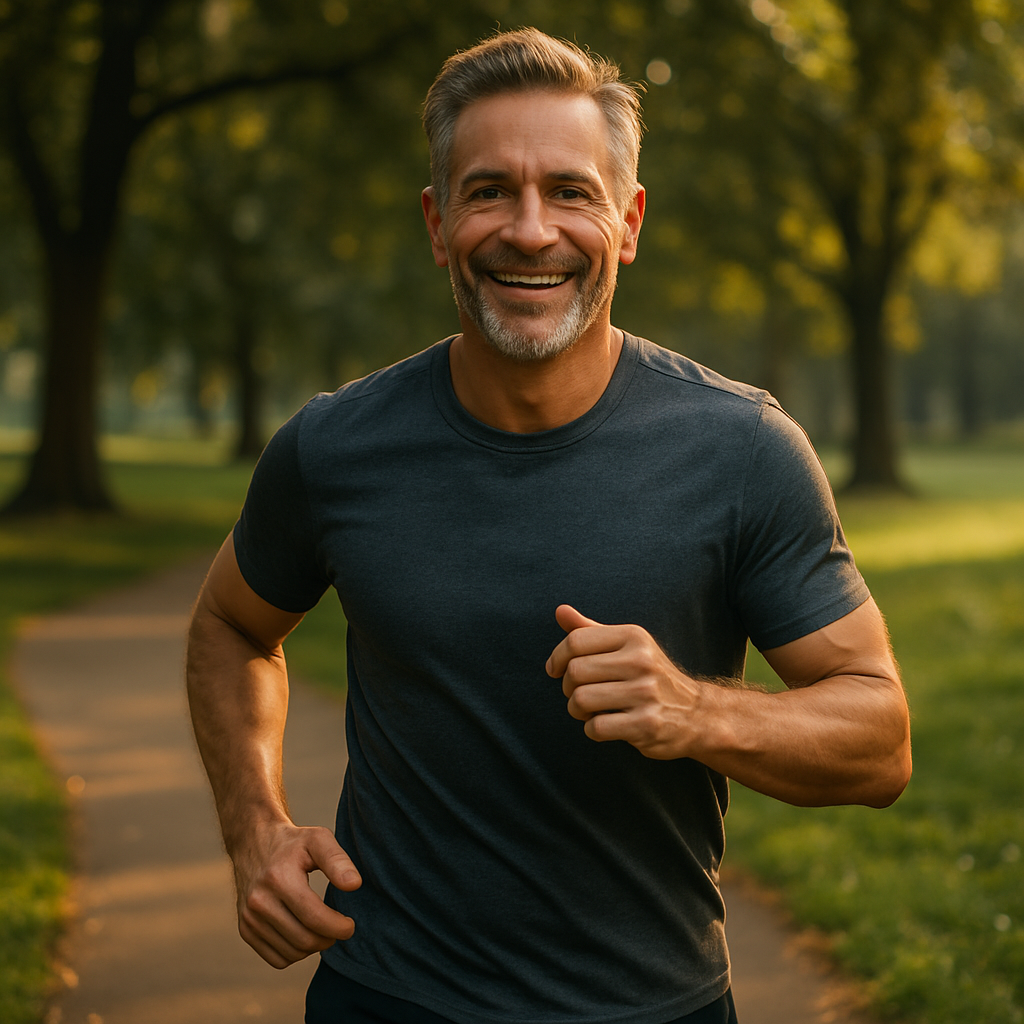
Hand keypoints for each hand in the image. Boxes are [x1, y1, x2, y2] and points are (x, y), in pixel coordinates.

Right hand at [231, 821, 361, 968]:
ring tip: (323, 928)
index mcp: (279, 878)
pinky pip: (277, 959)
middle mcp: (259, 901)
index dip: (338, 927)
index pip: (314, 918)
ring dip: (314, 947)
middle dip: (329, 938)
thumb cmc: (293, 843)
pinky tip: (304, 933)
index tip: (350, 925)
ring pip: (292, 953)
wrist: (254, 844)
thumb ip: (338, 860)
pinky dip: (296, 953)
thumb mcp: (318, 840)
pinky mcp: (245, 929)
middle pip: (304, 939)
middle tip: (339, 928)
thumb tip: (355, 884)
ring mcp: (249, 918)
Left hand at [545, 605, 701, 759]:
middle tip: (578, 693)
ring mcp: (645, 693)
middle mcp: (641, 661)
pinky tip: (606, 725)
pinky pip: (595, 727)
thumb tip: (559, 610)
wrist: (697, 714)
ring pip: (581, 700)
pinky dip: (592, 729)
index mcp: (633, 637)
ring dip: (577, 710)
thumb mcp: (626, 647)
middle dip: (567, 687)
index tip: (556, 670)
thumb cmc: (650, 677)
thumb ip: (591, 630)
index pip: (576, 641)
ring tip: (590, 710)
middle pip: (575, 671)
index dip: (557, 658)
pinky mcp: (646, 724)